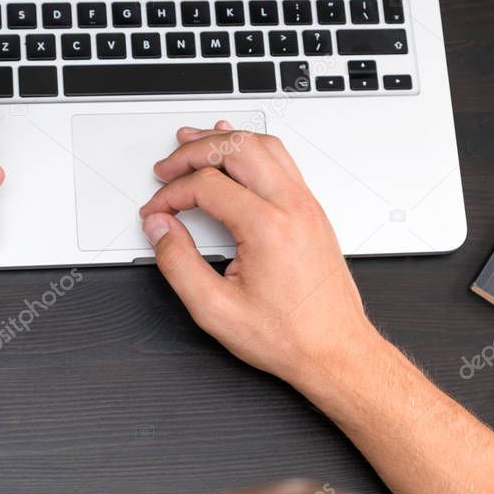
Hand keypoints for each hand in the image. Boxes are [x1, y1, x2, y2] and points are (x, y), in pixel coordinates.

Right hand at [139, 121, 375, 387]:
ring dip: (224, 140)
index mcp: (268, 228)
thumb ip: (178, 263)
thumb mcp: (215, 310)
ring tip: (195, 143)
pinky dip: (252, 148)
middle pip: (236, 148)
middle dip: (193, 152)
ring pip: (263, 145)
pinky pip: (281, 160)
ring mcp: (306, 205)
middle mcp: (292, 207)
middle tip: (167, 167)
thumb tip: (160, 228)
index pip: (207, 185)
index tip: (157, 212)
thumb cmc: (289, 336)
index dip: (171, 194)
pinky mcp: (312, 211)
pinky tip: (236, 151)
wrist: (336, 352)